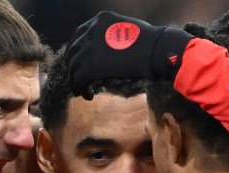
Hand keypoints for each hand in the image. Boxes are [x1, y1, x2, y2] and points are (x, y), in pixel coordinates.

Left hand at [63, 12, 192, 87]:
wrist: (156, 51)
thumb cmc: (151, 41)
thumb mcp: (127, 27)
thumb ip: (114, 33)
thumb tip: (110, 47)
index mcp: (100, 20)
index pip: (80, 34)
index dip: (76, 49)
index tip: (78, 61)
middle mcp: (91, 31)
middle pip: (73, 51)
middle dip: (72, 66)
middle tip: (75, 78)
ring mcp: (89, 48)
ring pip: (73, 67)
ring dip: (74, 80)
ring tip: (80, 91)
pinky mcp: (91, 66)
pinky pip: (79, 80)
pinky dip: (81, 89)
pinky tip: (89, 96)